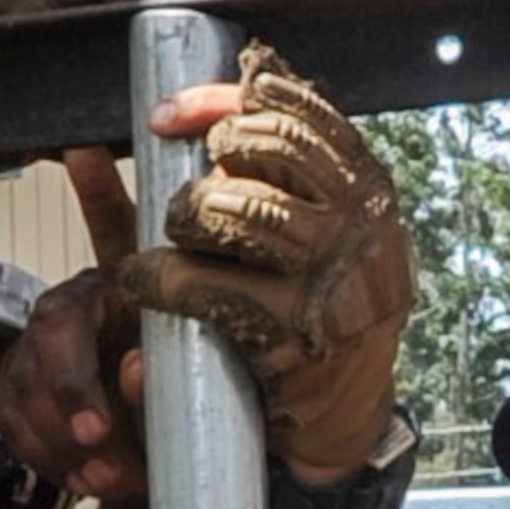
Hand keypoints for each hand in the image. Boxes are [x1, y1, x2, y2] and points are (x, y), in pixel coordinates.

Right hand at [0, 144, 160, 498]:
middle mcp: (78, 302)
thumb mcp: (200, 395)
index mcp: (131, 285)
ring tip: (108, 477)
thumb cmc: (188, 406)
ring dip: (64, 438)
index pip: (113, 229)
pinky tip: (83, 479)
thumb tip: (134, 366)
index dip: (97, 190)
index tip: (83, 150)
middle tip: (97, 436)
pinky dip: (48, 458)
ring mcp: (38, 345)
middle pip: (53, 324)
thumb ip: (171, 378)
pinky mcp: (16, 386)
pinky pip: (15, 421)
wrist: (155, 453)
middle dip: (70, 387)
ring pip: (28, 382)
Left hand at [119, 43, 413, 471]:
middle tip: (181, 195)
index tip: (168, 114)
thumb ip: (289, 175)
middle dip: (210, 158)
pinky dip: (164, 279)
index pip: (300, 112)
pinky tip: (143, 281)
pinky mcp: (297, 332)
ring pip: (244, 208)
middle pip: (275, 146)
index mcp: (366, 187)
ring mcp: (333, 277)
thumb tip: (224, 93)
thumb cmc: (320, 311)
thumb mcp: (324, 233)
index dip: (224, 101)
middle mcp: (361, 223)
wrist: (345, 415)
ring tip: (170, 238)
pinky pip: (214, 287)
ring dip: (188, 216)